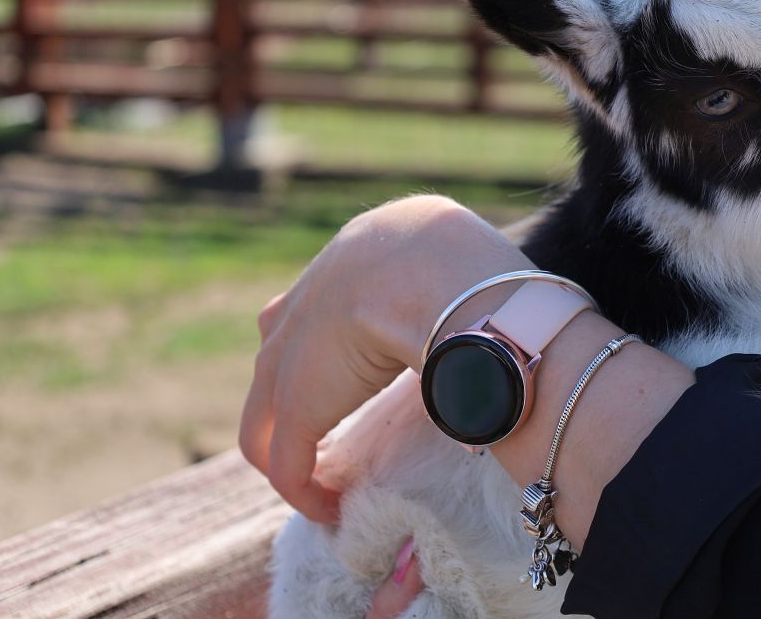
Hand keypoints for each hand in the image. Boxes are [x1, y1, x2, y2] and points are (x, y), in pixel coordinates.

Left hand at [239, 195, 532, 521]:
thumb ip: (454, 281)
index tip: (358, 375)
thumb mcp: (457, 256)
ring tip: (329, 487)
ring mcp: (291, 352)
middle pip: (277, 359)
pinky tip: (332, 511)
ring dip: (297, 457)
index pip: (318, 300)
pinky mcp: (295, 405)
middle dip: (295, 403)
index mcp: (354, 250)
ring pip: (269, 419)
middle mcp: (308, 296)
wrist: (437, 274)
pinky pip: (289, 463)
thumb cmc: (470, 263)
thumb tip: (491, 305)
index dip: (331, 346)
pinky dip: (307, 493)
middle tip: (330, 441)